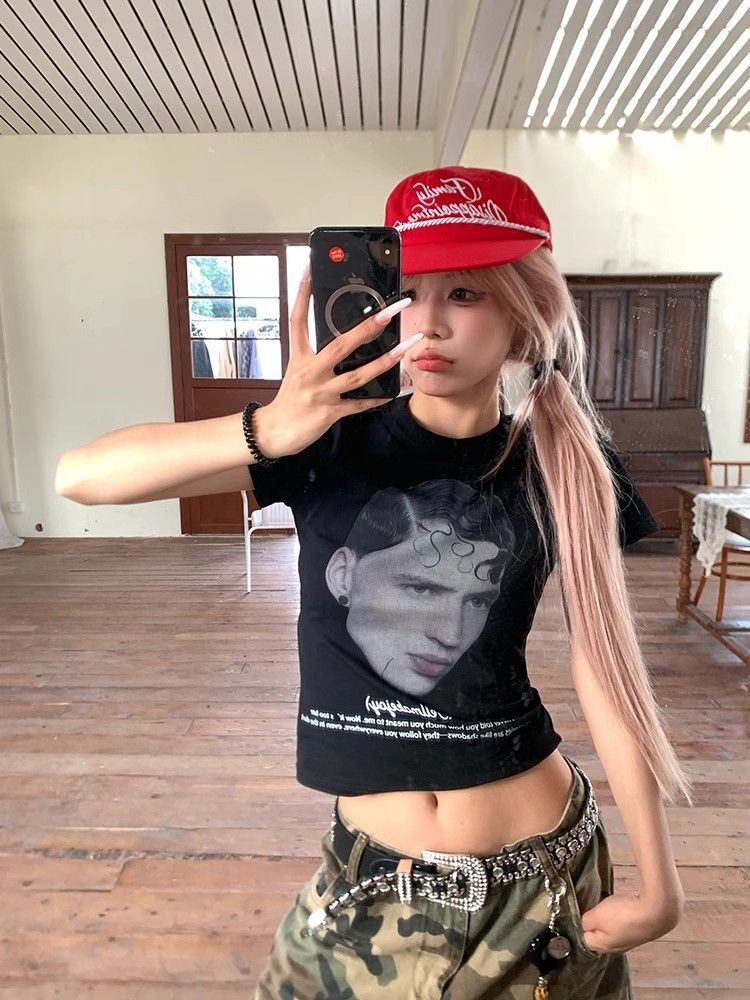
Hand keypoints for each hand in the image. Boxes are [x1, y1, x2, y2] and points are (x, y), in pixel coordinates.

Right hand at [258, 266, 420, 458]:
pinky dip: (376, 398)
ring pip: (358, 374)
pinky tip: (394, 392)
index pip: (298, 319)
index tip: (308, 268)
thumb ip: (317, 357)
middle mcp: (310, 372)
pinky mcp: (329, 412)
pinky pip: (359, 404)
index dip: (302, 294)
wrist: (273, 433)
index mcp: (299, 357)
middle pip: (341, 344)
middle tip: (391, 310)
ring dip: (385, 361)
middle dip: (369, 326)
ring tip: (406, 347)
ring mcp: (321, 392)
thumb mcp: (298, 373)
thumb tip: (342, 340)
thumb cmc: (289, 401)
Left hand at [579, 890, 683, 954]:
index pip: (582, 938)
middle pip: (597, 933)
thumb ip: (584, 921)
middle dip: (592, 920)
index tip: (576, 910)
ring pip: (610, 927)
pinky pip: (622, 922)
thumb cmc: (624, 915)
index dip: (577, 924)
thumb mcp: (597, 915)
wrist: (657, 911)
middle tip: (591, 906)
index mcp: (603, 946)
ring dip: (606, 916)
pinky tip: (619, 905)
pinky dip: (618, 913)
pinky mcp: (639, 930)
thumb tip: (581, 924)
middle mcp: (616, 947)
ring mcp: (629, 939)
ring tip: (605, 903)